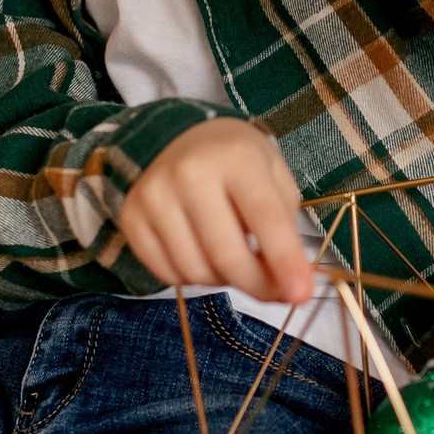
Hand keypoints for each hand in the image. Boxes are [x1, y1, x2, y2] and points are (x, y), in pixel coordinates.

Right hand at [119, 120, 314, 304]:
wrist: (181, 138)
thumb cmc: (237, 164)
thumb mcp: (274, 179)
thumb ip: (284, 232)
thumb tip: (288, 289)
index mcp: (235, 157)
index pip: (264, 218)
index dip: (285, 261)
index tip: (301, 295)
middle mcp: (189, 172)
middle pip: (227, 254)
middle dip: (257, 285)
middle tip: (274, 293)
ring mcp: (154, 195)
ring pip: (196, 271)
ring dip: (223, 279)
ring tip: (232, 255)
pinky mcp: (132, 217)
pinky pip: (167, 274)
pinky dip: (191, 277)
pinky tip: (201, 252)